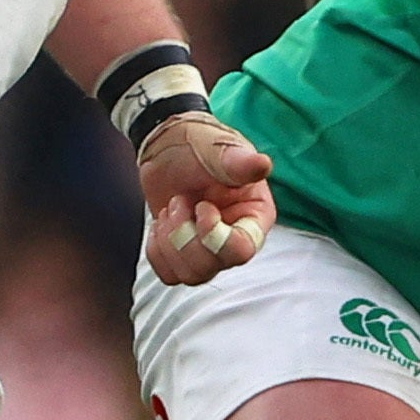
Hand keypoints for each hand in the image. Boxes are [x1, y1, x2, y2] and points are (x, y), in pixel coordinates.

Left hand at [136, 109, 275, 286]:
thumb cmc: (200, 144)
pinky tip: (162, 224)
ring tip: (172, 209)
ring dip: (169, 241)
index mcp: (254, 217)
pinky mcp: (184, 256)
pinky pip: (169, 275)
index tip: (202, 205)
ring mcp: (209, 251)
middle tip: (181, 201)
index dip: (213, 235)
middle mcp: (236, 240)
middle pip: (211, 267)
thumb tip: (262, 164)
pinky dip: (157, 252)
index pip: (242, 250)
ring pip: (189, 275)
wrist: (169, 147)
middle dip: (184, 236)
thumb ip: (240, 163)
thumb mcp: (219, 150)